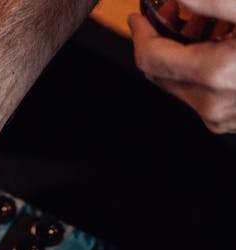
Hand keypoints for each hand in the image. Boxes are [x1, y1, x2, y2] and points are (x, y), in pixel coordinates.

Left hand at [129, 0, 235, 132]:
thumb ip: (211, 1)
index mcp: (214, 73)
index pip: (150, 59)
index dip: (141, 34)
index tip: (138, 18)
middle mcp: (212, 104)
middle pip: (161, 75)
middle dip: (161, 41)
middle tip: (173, 12)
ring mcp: (221, 117)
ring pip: (181, 85)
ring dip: (184, 54)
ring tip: (205, 25)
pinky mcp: (228, 121)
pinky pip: (201, 94)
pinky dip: (202, 69)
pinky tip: (220, 46)